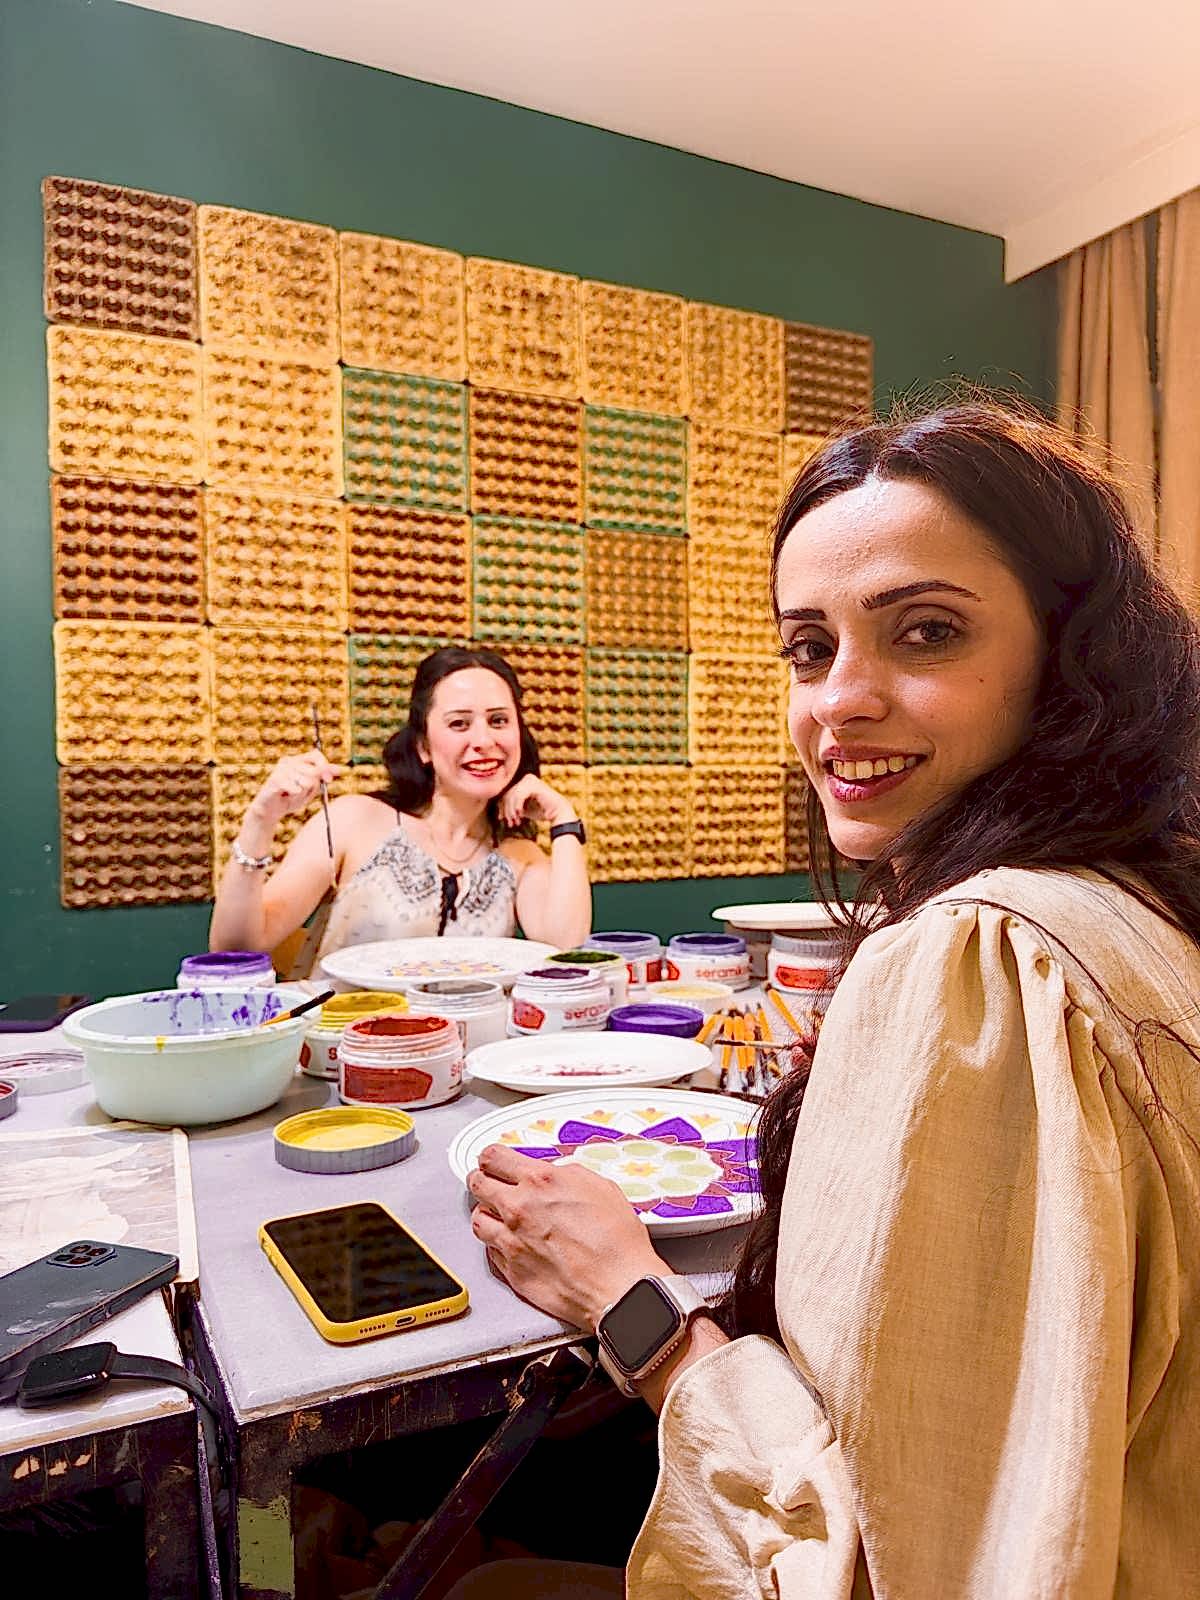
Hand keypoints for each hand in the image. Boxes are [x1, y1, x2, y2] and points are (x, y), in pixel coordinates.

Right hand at [246, 749, 340, 829]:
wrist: (270, 810)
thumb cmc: (291, 798)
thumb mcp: (310, 789)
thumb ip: (322, 778)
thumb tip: (338, 769)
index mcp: (297, 761)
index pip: (315, 755)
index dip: (325, 766)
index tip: (330, 780)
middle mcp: (288, 761)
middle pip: (313, 771)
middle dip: (312, 787)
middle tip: (299, 792)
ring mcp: (281, 769)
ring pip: (306, 782)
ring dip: (302, 794)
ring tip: (291, 795)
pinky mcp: (275, 779)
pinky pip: (296, 788)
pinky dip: (294, 795)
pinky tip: (285, 796)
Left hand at [468, 1145, 666, 1329]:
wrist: (619, 1286)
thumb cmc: (616, 1243)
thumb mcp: (599, 1187)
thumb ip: (567, 1175)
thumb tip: (555, 1174)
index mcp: (540, 1182)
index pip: (494, 1157)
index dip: (491, 1157)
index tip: (492, 1161)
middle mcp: (519, 1208)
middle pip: (478, 1184)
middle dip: (482, 1180)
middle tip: (489, 1182)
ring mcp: (511, 1240)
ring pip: (478, 1219)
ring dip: (486, 1213)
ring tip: (497, 1214)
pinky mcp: (511, 1270)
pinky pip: (489, 1250)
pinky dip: (495, 1243)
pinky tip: (510, 1241)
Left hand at [497, 773, 574, 830]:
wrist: (558, 813)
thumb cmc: (542, 811)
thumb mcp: (523, 809)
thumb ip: (512, 807)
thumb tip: (499, 811)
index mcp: (523, 782)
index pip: (506, 793)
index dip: (502, 807)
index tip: (502, 819)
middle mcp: (526, 778)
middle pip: (508, 794)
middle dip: (507, 811)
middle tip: (511, 823)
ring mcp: (530, 780)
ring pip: (512, 796)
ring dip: (512, 811)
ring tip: (516, 821)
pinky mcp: (533, 785)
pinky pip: (519, 796)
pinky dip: (517, 806)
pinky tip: (520, 815)